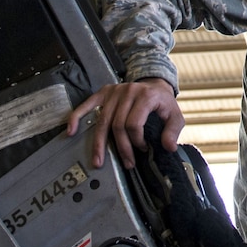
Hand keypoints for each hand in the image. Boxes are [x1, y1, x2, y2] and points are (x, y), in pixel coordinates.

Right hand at [67, 78, 181, 169]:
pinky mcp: (104, 92)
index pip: (134, 123)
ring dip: (99, 143)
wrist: (154, 84)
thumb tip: (168, 147)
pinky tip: (72, 131)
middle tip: (127, 163)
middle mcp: (128, 91)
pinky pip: (87, 105)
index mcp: (146, 96)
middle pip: (117, 125)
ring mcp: (114, 91)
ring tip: (98, 161)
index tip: (142, 149)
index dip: (137, 140)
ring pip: (102, 121)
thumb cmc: (162, 103)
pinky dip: (77, 117)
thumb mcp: (175, 115)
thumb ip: (173, 131)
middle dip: (121, 147)